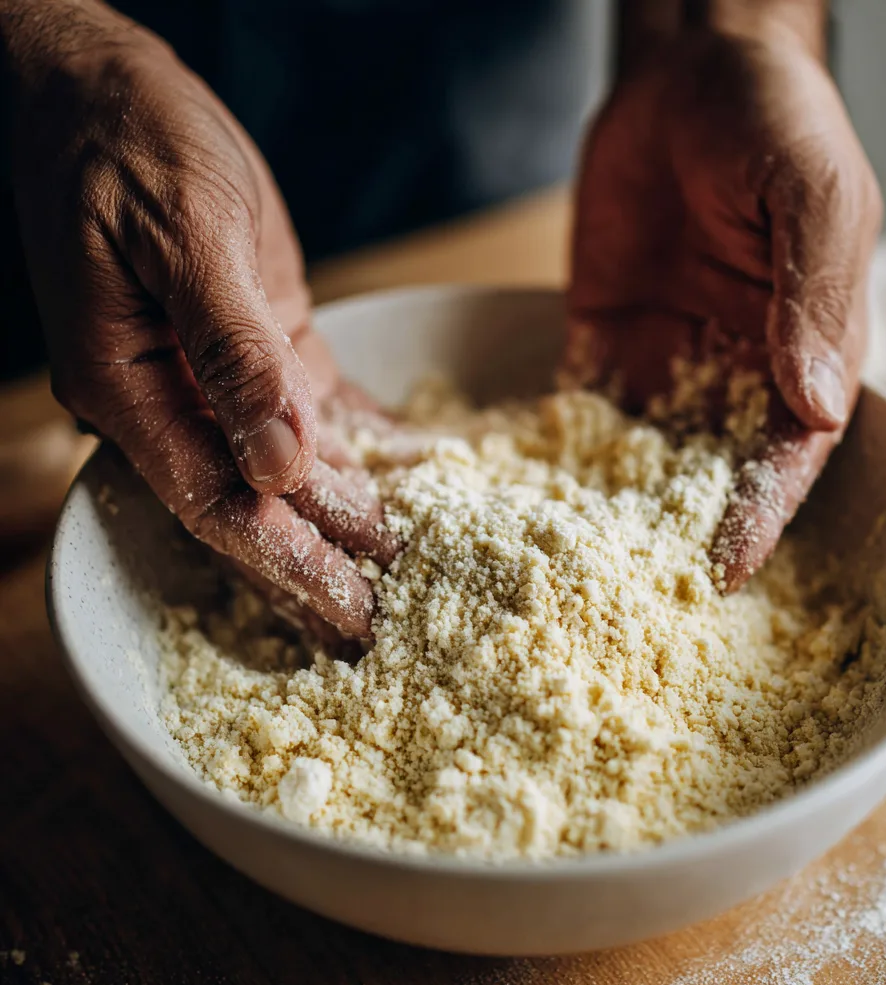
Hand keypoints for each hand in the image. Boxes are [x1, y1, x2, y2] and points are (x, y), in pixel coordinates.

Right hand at [5, 0, 395, 635]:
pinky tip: (402, 472)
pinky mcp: (257, 346)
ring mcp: (214, 375)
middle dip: (313, 563)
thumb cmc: (133, 143)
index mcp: (132, 387)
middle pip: (249, 505)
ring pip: (283, 468)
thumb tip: (281, 463)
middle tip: (377, 621)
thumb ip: (231, 353)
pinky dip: (356, 442)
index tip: (346, 609)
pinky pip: (310, 410)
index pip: (215, 502)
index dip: (283, 561)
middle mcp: (171, 398)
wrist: (109, 87)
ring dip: (338, 517)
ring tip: (399, 566)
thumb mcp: (186, 237)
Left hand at [567, 18, 881, 589]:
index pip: (785, 456)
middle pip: (709, 474)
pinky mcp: (602, 344)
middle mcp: (734, 374)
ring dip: (608, 512)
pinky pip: (579, 413)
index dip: (759, 515)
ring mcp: (665, 364)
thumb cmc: (772, 121)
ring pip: (640, 458)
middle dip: (677, 534)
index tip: (723, 569)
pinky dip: (555, 457)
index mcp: (804, 354)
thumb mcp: (813, 195)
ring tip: (563, 569)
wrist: (688, 75)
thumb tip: (816, 407)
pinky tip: (519, 500)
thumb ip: (814, 297)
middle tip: (631, 596)